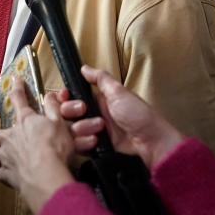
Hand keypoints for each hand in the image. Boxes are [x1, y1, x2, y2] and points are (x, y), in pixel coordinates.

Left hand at [0, 78, 76, 213]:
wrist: (47, 176)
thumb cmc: (55, 147)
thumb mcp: (59, 123)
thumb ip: (53, 108)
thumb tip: (50, 94)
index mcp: (25, 121)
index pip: (19, 99)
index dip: (17, 88)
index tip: (16, 80)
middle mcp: (10, 138)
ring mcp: (6, 158)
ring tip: (1, 157)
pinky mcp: (8, 176)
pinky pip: (0, 174)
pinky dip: (4, 174)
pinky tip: (10, 174)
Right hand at [59, 65, 183, 168]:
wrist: (149, 141)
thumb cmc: (138, 114)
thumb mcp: (119, 92)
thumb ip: (100, 78)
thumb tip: (84, 67)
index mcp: (97, 99)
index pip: (71, 97)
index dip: (65, 98)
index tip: (65, 97)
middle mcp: (93, 114)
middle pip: (67, 114)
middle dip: (73, 114)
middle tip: (86, 113)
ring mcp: (93, 131)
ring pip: (72, 130)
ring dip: (82, 129)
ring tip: (99, 130)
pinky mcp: (96, 146)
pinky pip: (79, 146)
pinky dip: (83, 144)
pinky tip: (94, 141)